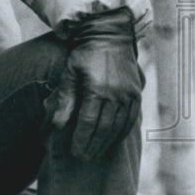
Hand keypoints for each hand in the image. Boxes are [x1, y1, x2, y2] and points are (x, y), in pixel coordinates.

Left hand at [48, 7, 142, 159]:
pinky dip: (121, 133)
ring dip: (106, 143)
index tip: (74, 151)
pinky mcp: (136, 94)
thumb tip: (58, 125)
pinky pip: (131, 120)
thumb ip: (65, 99)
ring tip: (95, 152)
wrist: (109, 36)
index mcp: (97, 89)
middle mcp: (116, 95)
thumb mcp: (69, 73)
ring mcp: (129, 95)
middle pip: (104, 129)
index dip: (81, 139)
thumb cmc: (84, 54)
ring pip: (118, 127)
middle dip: (93, 145)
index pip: (89, 123)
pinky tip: (112, 140)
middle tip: (83, 157)